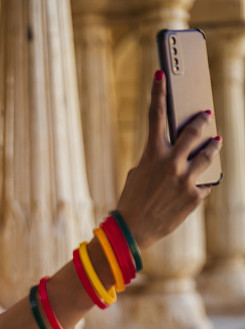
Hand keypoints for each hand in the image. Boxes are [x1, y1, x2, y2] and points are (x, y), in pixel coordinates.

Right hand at [115, 70, 222, 250]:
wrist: (132, 232)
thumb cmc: (132, 201)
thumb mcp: (139, 174)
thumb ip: (157, 159)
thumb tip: (178, 154)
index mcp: (152, 154)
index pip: (156, 116)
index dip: (157, 92)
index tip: (160, 74)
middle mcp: (171, 163)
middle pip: (193, 132)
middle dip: (201, 122)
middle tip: (206, 116)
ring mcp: (185, 180)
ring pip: (208, 156)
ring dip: (213, 147)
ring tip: (217, 142)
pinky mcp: (194, 197)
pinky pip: (203, 184)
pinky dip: (200, 183)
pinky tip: (198, 184)